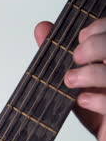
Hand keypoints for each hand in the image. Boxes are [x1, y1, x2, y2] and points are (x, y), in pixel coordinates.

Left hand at [34, 19, 105, 140]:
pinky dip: (98, 99)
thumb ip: (59, 55)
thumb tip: (41, 28)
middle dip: (95, 46)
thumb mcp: (76, 81)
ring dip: (91, 73)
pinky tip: (84, 100)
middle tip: (77, 58)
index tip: (80, 38)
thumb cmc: (99, 112)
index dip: (98, 28)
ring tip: (71, 80)